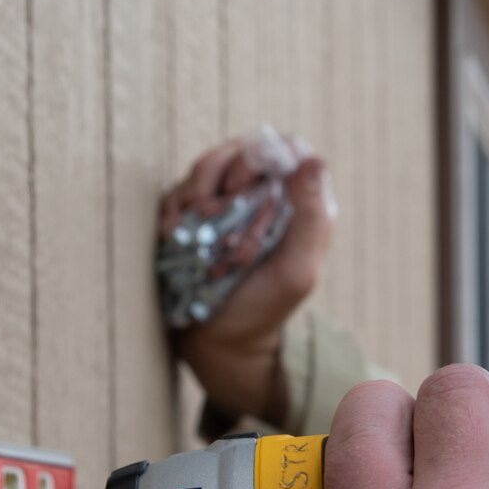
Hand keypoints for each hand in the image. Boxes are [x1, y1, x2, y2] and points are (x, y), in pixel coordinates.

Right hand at [158, 130, 334, 424]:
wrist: (221, 340)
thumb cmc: (265, 308)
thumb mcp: (296, 270)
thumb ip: (310, 217)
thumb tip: (313, 160)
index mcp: (298, 204)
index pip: (287, 149)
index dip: (264, 155)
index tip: (244, 186)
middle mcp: (265, 196)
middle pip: (245, 149)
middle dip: (224, 171)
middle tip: (214, 207)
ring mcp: (228, 203)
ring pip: (210, 164)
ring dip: (196, 188)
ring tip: (194, 222)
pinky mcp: (196, 215)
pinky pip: (181, 189)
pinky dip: (175, 207)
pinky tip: (174, 233)